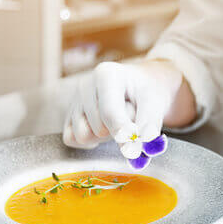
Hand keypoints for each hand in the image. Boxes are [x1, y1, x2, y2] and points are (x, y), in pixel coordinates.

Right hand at [62, 60, 183, 158]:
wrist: (137, 88)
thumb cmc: (145, 93)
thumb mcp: (154, 102)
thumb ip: (149, 124)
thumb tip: (139, 148)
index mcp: (106, 74)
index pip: (110, 112)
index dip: (124, 132)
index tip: (135, 144)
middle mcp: (85, 84)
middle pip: (99, 128)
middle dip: (118, 131)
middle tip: (131, 119)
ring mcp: (74, 100)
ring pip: (83, 135)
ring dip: (103, 137)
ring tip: (116, 122)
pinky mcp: (68, 115)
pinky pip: (71, 139)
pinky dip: (89, 141)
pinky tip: (104, 128)